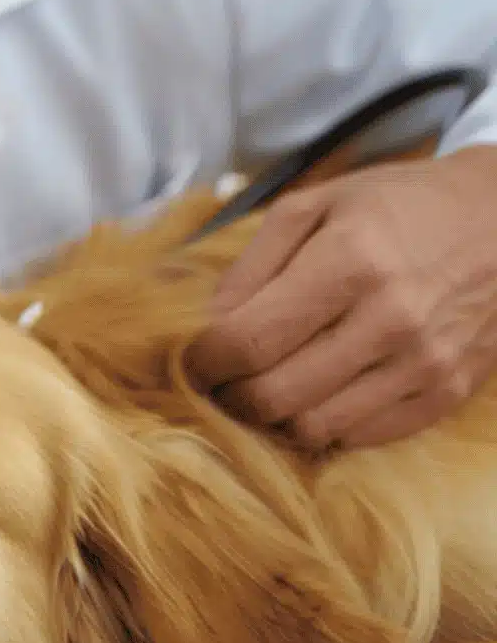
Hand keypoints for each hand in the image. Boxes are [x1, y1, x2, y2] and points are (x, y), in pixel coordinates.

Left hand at [185, 144, 496, 451]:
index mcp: (350, 263)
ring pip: (315, 428)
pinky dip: (326, 426)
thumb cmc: (400, 206)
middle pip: (275, 396)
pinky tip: (317, 395)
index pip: (249, 341)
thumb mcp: (317, 205)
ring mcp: (426, 362)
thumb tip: (209, 326)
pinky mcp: (450, 391)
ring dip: (274, 418)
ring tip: (264, 388)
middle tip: (221, 381)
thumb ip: (252, 264)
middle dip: (230, 396)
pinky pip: (363, 437)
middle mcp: (391, 320)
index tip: (192, 360)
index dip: (204, 361)